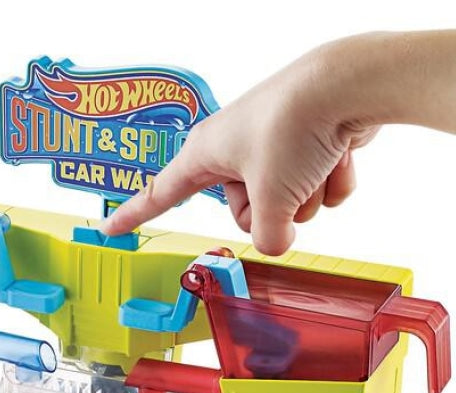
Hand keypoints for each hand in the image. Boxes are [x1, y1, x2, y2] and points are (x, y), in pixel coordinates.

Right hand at [100, 40, 380, 254]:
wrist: (347, 86)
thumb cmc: (293, 126)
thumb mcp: (270, 199)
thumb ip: (267, 238)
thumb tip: (279, 243)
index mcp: (206, 154)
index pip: (158, 194)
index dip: (132, 215)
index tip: (108, 229)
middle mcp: (234, 150)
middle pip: (243, 214)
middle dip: (270, 210)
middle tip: (283, 185)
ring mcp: (271, 149)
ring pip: (286, 205)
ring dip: (307, 196)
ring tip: (314, 165)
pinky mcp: (307, 147)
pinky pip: (317, 189)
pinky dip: (331, 180)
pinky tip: (338, 158)